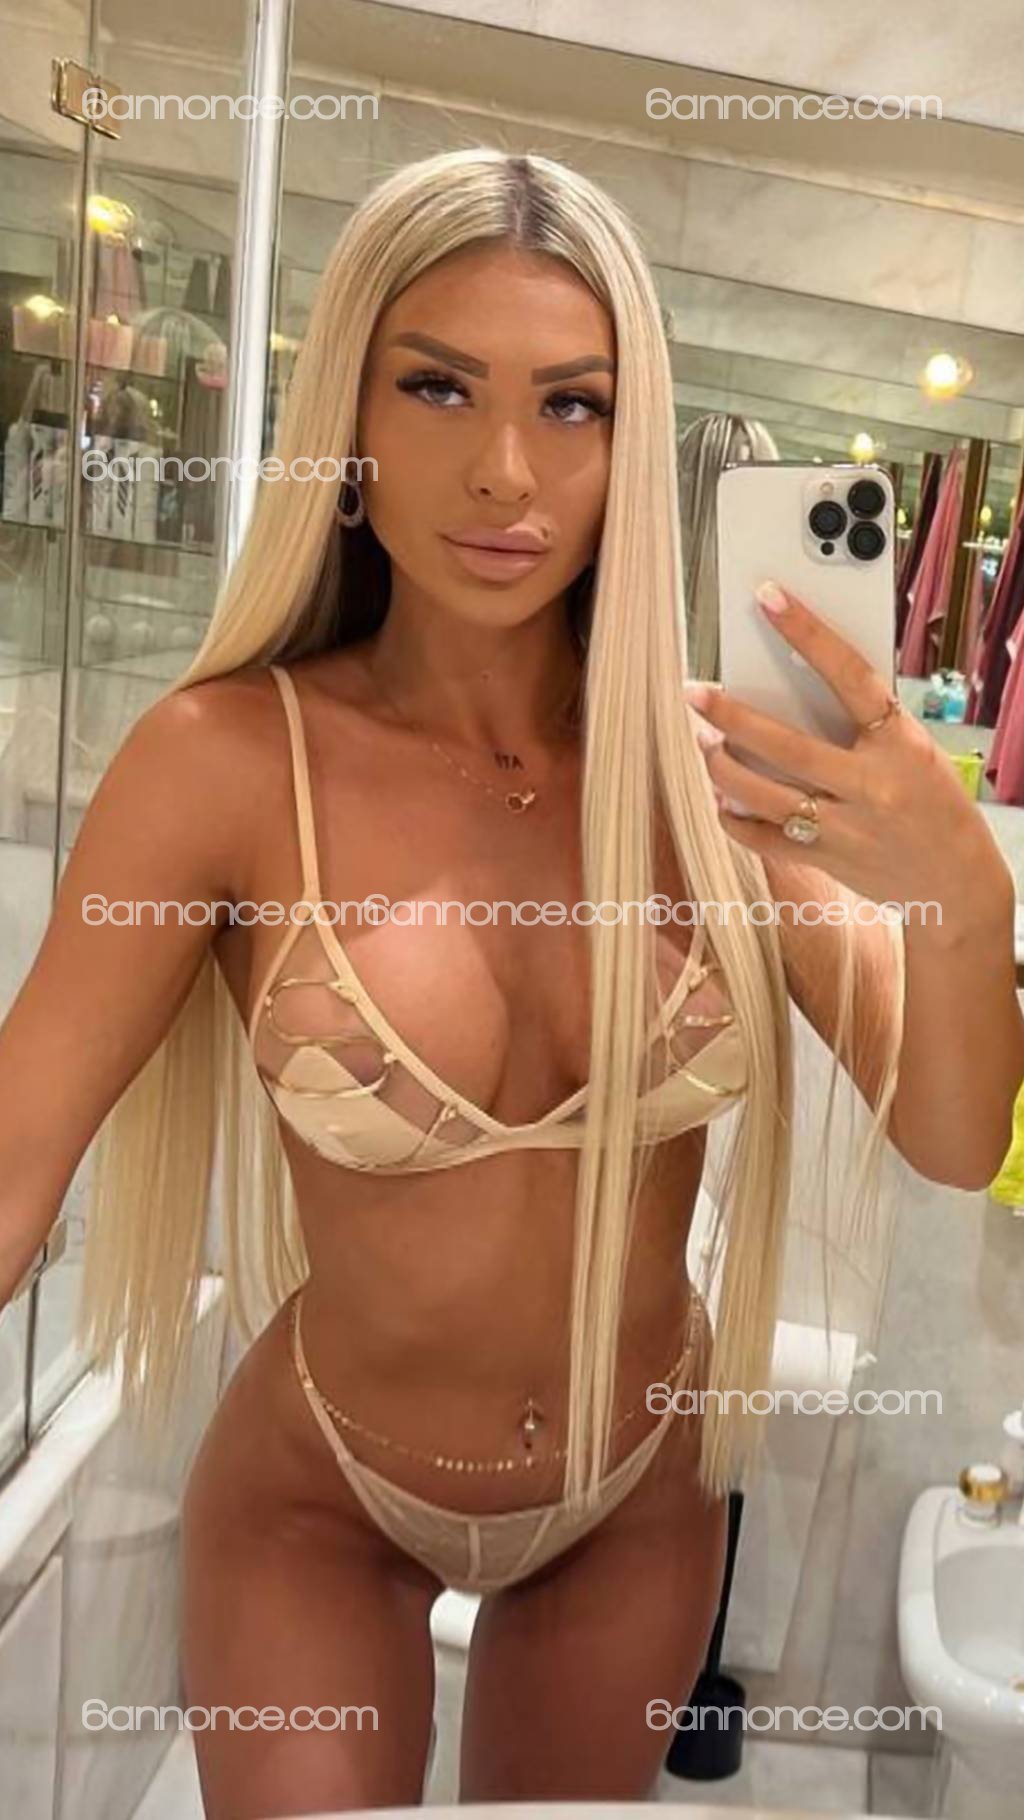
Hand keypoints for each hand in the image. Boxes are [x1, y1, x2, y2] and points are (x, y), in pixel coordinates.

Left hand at [685, 580, 1008, 930]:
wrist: (956, 882)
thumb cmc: (933, 802)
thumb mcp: (914, 750)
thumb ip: (864, 724)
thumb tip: (794, 685)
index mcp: (899, 744)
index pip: (849, 675)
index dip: (807, 632)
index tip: (768, 597)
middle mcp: (871, 786)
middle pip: (785, 746)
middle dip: (730, 717)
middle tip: (695, 693)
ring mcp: (845, 829)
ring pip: (762, 796)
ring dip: (722, 767)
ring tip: (705, 743)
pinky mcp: (825, 861)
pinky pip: (763, 839)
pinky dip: (734, 817)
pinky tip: (721, 797)